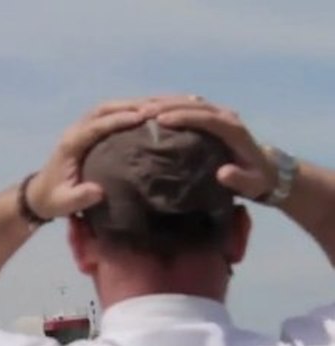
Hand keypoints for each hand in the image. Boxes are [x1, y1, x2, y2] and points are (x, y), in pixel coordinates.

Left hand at [25, 100, 151, 218]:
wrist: (38, 195)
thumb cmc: (52, 200)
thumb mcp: (64, 203)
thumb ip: (80, 197)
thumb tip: (98, 191)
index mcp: (70, 145)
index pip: (95, 126)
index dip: (117, 120)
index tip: (141, 117)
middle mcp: (74, 132)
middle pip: (102, 110)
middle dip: (128, 106)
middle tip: (154, 108)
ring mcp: (79, 130)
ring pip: (105, 109)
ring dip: (129, 105)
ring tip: (155, 107)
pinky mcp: (86, 132)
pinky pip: (107, 115)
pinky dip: (125, 111)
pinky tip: (144, 115)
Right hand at [150, 96, 277, 200]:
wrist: (266, 169)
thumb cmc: (256, 180)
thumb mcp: (252, 185)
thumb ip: (239, 180)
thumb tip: (223, 173)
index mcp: (234, 130)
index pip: (206, 117)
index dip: (184, 116)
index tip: (160, 119)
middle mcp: (226, 116)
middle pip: (195, 104)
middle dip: (167, 105)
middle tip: (141, 111)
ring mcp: (218, 113)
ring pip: (189, 101)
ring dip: (164, 102)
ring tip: (139, 108)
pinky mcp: (211, 116)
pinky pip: (187, 105)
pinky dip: (168, 105)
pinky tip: (150, 109)